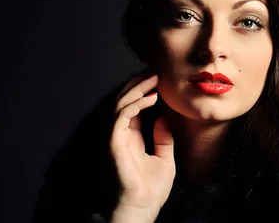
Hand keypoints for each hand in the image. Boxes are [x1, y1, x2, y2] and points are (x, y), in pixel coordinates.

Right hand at [109, 72, 174, 221]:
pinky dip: (135, 104)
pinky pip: (121, 116)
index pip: (133, 107)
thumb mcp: (164, 158)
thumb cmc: (151, 189)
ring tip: (153, 78)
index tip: (158, 79)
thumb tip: (163, 117)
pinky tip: (151, 98)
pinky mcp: (114, 143)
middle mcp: (120, 135)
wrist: (142, 208)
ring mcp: (115, 138)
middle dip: (138, 84)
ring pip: (120, 104)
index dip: (143, 91)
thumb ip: (163, 138)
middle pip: (124, 101)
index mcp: (130, 137)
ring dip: (137, 89)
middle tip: (155, 71)